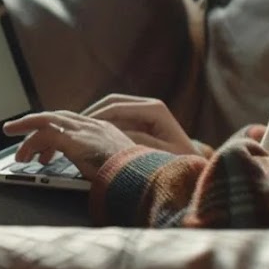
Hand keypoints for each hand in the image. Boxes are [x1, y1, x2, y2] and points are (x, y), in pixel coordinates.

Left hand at [4, 111, 135, 180]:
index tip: (43, 147)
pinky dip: (30, 145)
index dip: (52, 130)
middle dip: (31, 123)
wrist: (141, 178)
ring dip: (26, 132)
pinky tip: (24, 157)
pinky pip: (44, 136)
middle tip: (14, 131)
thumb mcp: (112, 165)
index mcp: (102, 130)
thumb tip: (86, 170)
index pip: (71, 122)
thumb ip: (96, 162)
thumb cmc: (130, 177)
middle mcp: (92, 125)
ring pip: (46, 121)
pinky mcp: (74, 140)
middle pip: (55, 116)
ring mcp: (84, 130)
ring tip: (16, 151)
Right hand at [80, 94, 197, 155]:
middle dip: (92, 113)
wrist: (195, 167)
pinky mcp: (140, 121)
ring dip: (95, 118)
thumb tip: (115, 133)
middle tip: (74, 126)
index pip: (117, 106)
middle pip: (112, 102)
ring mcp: (144, 112)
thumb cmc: (181, 163)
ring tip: (79, 130)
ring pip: (111, 108)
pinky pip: (116, 118)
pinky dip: (102, 124)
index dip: (96, 115)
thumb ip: (139, 141)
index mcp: (154, 109)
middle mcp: (148, 105)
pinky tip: (91, 135)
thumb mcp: (161, 153)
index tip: (80, 126)